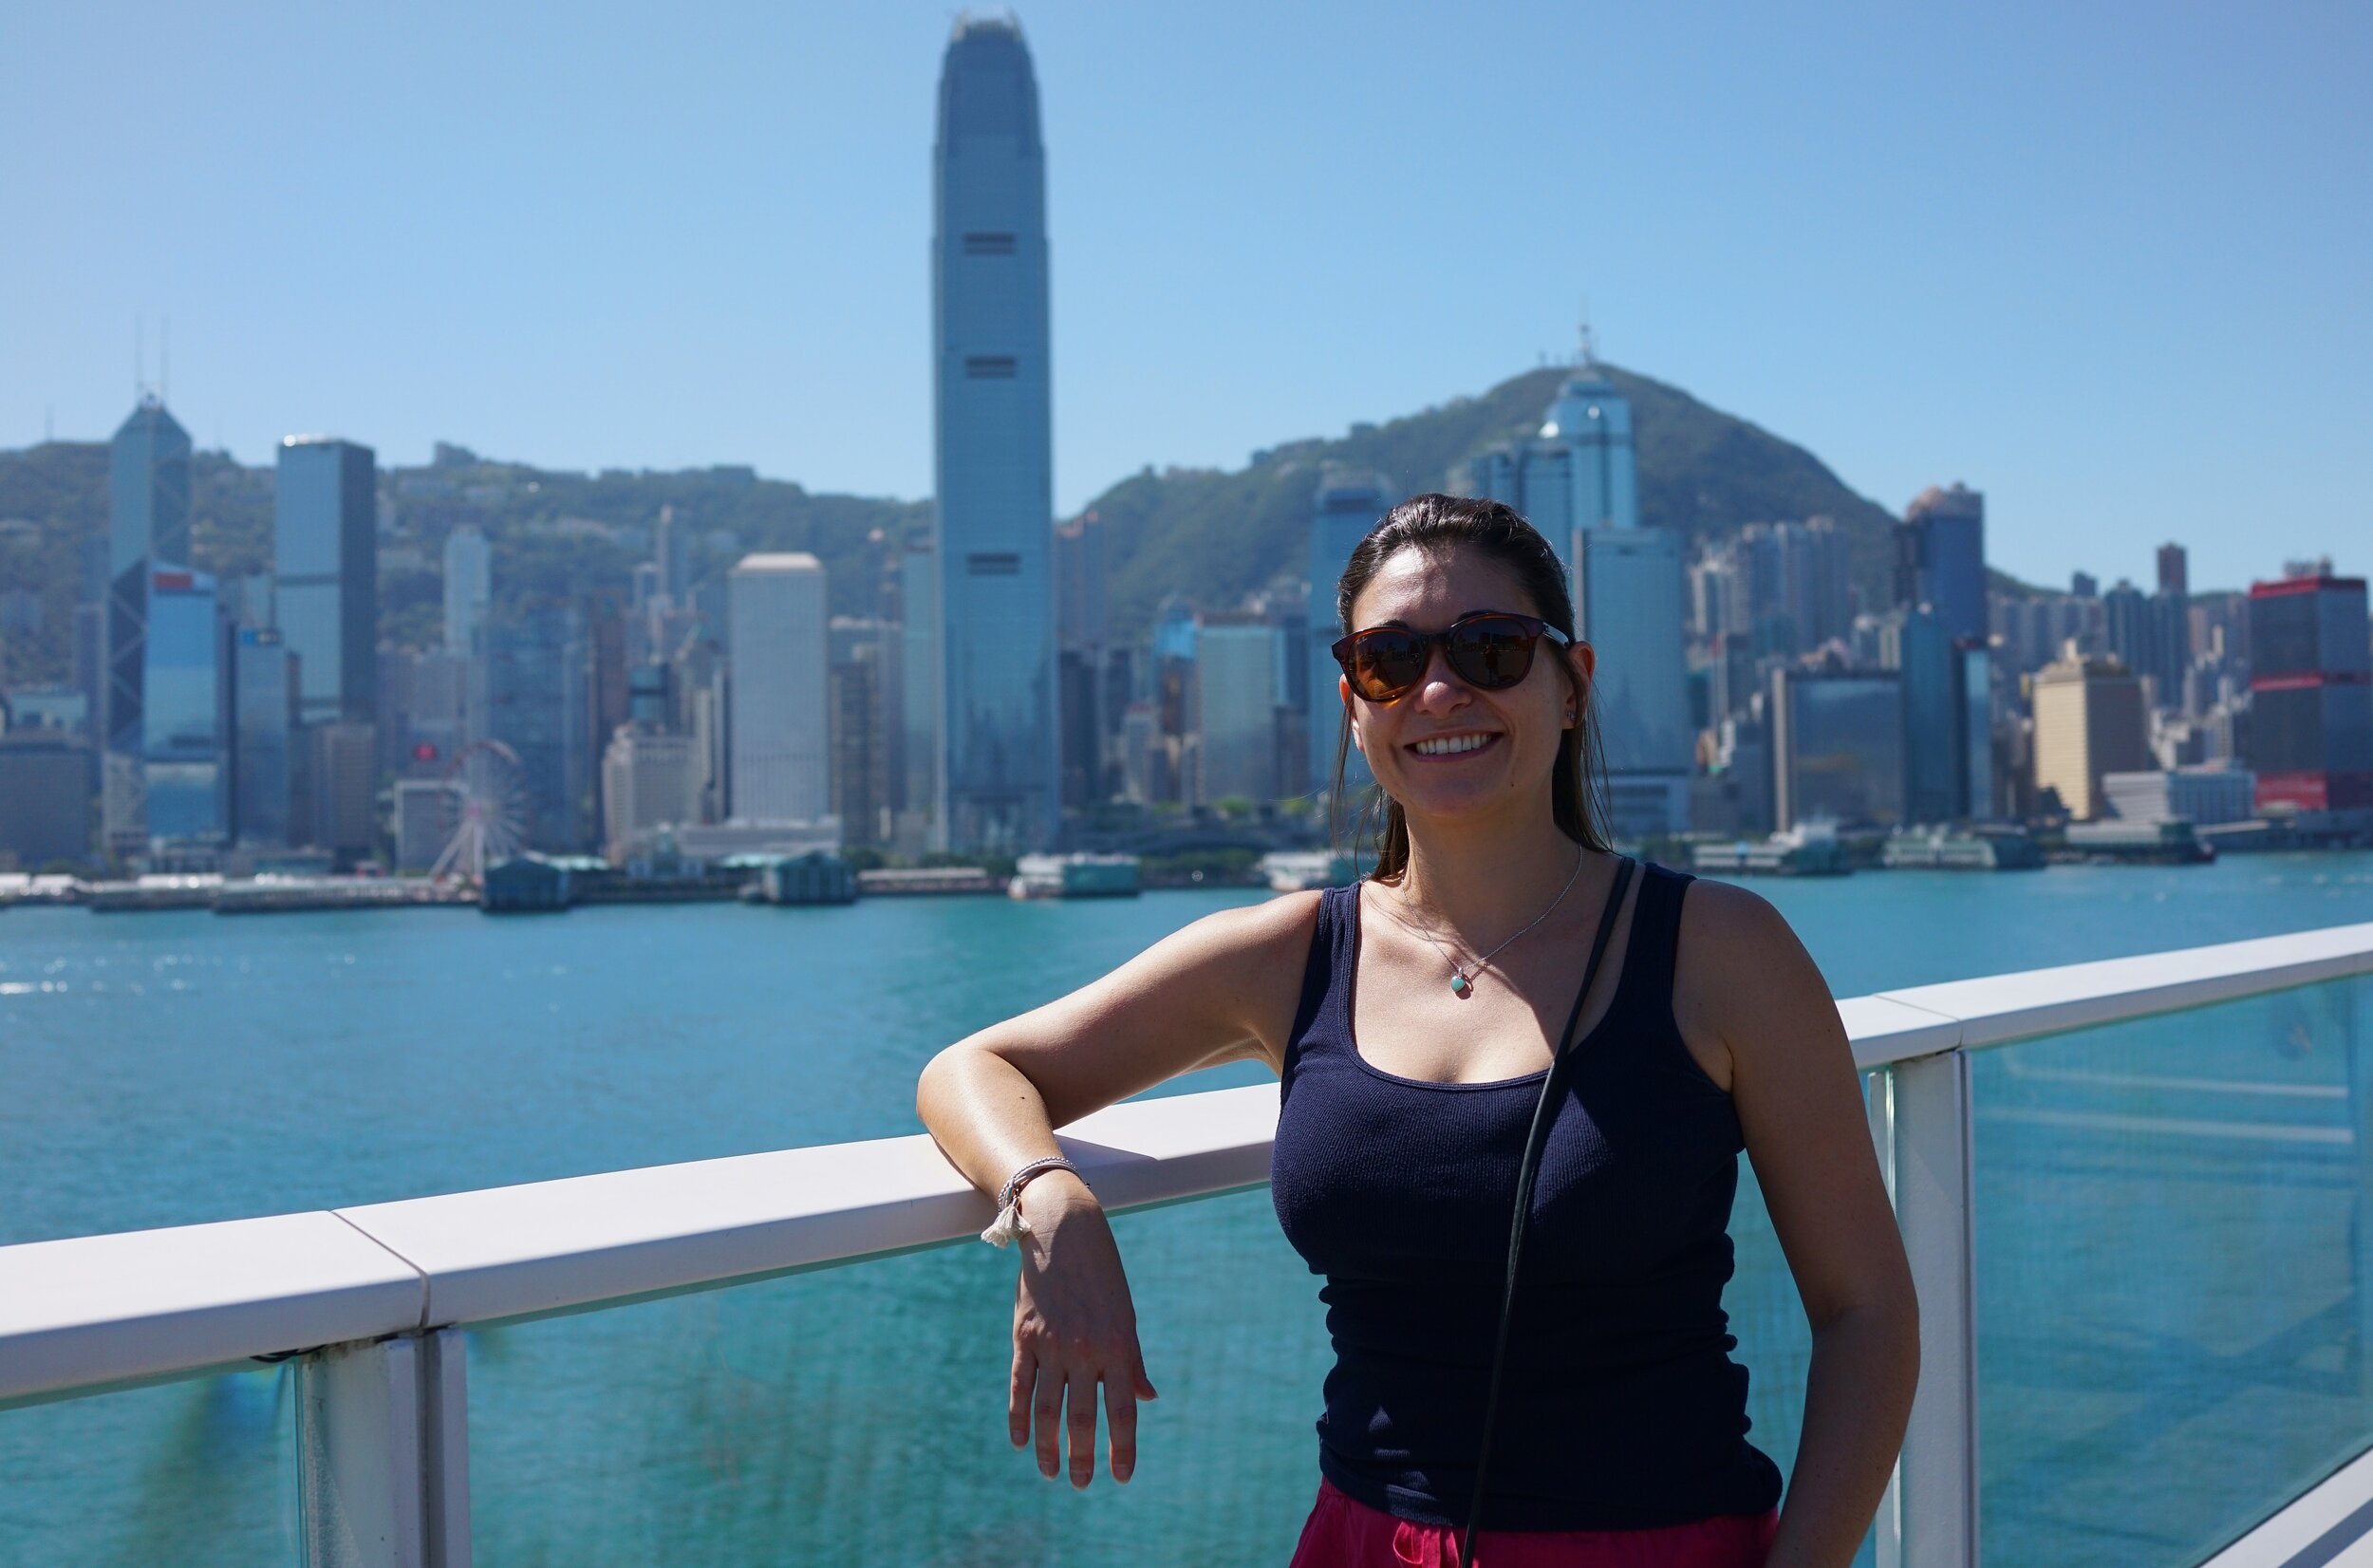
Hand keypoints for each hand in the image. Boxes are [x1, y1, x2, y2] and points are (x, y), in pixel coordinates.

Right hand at [1007, 1172, 1159, 1487]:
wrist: (1065, 1232)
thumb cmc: (1103, 1277)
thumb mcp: (1126, 1316)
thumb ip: (1133, 1362)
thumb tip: (1148, 1399)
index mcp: (1119, 1346)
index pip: (1121, 1411)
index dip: (1122, 1448)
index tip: (1121, 1478)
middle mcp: (1086, 1350)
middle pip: (1082, 1418)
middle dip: (1082, 1457)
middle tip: (1081, 1484)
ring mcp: (1053, 1345)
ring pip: (1048, 1409)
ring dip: (1048, 1447)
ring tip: (1050, 1473)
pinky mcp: (1025, 1337)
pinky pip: (1021, 1387)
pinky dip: (1019, 1418)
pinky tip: (1021, 1443)